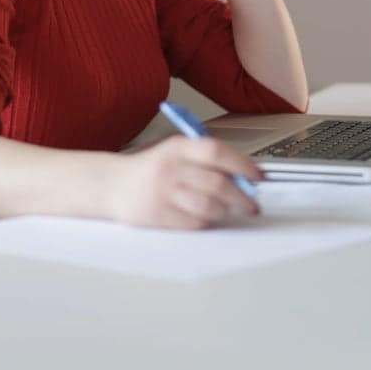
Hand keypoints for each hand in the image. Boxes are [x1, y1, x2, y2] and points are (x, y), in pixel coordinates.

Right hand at [102, 136, 262, 228]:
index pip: (217, 152)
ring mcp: (163, 193)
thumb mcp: (174, 151)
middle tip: (251, 203)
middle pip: (218, 184)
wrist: (112, 184)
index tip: (258, 176)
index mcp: (177, 147)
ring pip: (210, 207)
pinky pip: (194, 223)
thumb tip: (244, 174)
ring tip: (227, 210)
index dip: (243, 165)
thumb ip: (205, 158)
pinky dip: (206, 222)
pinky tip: (205, 216)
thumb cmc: (150, 168)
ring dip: (225, 211)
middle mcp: (170, 168)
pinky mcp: (158, 215)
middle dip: (242, 197)